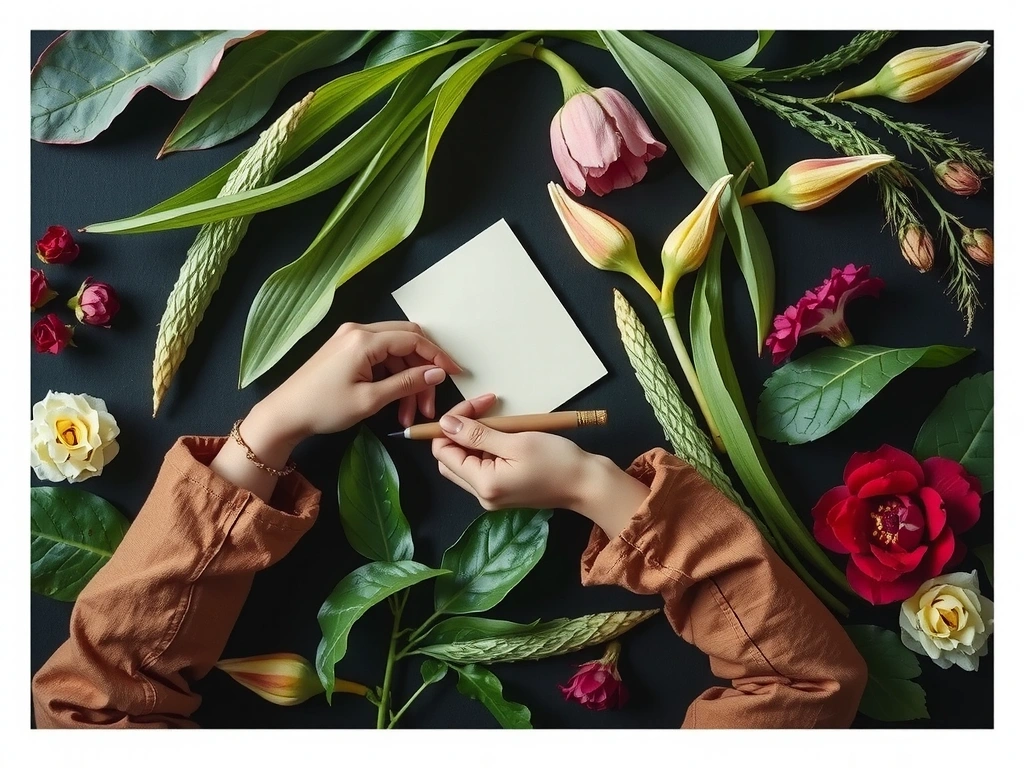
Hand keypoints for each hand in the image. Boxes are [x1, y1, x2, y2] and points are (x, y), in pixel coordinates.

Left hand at [212, 321, 458, 501]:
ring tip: (409, 415)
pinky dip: (392, 379)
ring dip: (407, 381)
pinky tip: (394, 405)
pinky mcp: (346, 350)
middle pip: (407, 341)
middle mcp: (359, 331)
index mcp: (364, 339)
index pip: (413, 340)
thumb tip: (437, 372)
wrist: (284, 414)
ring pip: (395, 353)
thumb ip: (406, 383)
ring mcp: (351, 338)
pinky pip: (380, 358)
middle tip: (430, 402)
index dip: (438, 357)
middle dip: (424, 372)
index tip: (456, 374)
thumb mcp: (370, 399)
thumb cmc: (324, 408)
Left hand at [432, 397, 650, 537]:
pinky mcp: (504, 490)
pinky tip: (506, 434)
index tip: (474, 407)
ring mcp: (493, 494)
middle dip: (460, 430)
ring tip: (501, 421)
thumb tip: (446, 423)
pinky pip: (484, 466)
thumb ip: (477, 434)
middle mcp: (482, 494)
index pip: (443, 453)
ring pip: (467, 461)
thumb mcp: (516, 442)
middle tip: (484, 409)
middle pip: (451, 459)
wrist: (589, 484)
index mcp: (482, 484)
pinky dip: (488, 447)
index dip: (450, 426)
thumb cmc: (558, 462)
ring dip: (476, 437)